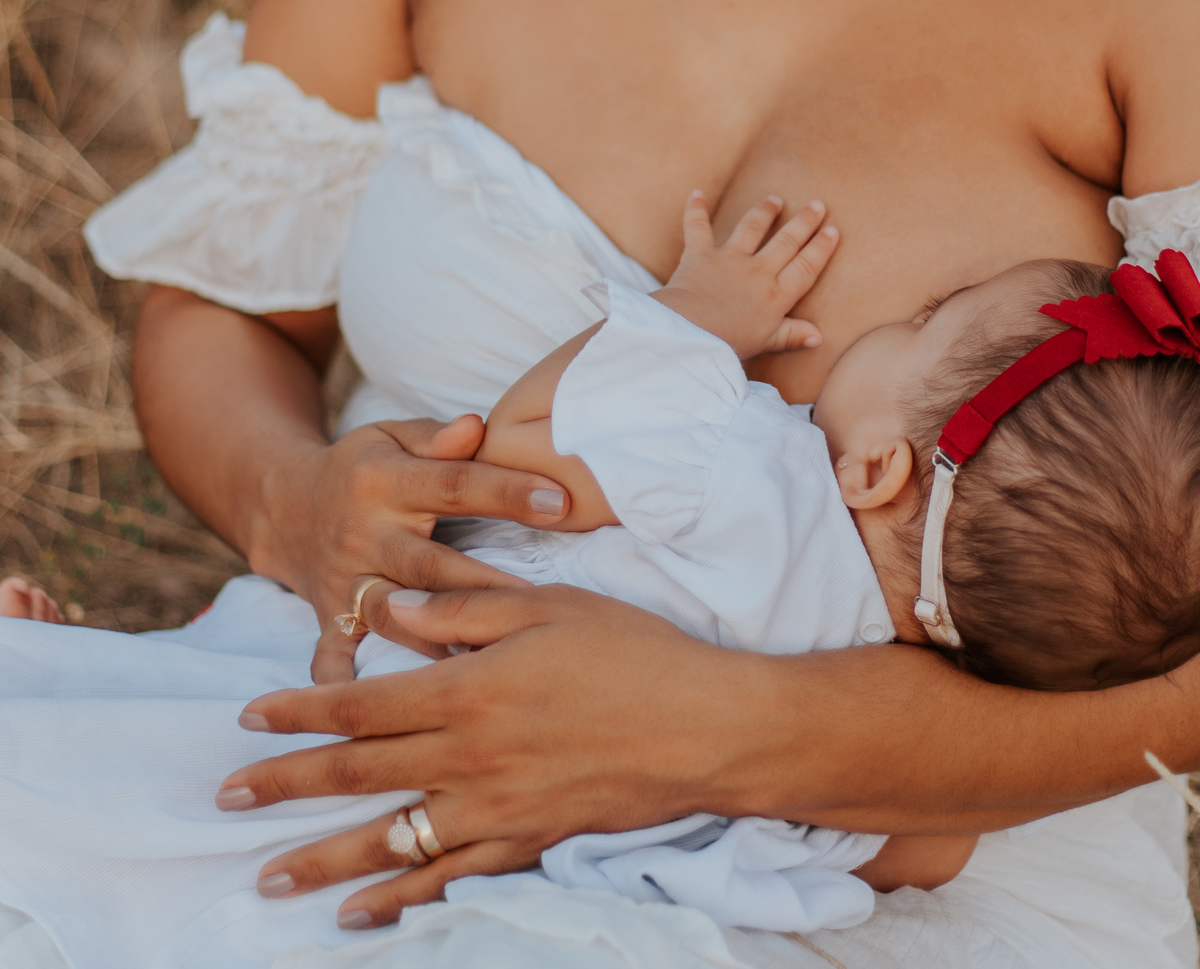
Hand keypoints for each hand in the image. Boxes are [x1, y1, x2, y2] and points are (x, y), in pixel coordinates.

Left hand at [223, 583, 759, 930]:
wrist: (706, 727)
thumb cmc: (631, 652)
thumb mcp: (546, 605)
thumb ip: (459, 609)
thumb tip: (385, 609)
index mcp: (469, 687)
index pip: (362, 703)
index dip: (301, 712)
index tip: (248, 720)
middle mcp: (470, 755)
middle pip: (360, 774)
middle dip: (286, 785)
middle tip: (225, 796)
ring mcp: (497, 808)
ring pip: (392, 839)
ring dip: (324, 858)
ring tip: (268, 878)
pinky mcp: (528, 841)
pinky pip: (450, 878)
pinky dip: (401, 900)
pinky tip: (360, 915)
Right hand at [264, 415, 571, 682]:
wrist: (284, 507)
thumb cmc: (361, 467)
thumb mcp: (391, 436)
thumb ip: (436, 437)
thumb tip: (478, 426)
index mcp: (383, 481)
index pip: (453, 484)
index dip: (505, 491)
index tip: (558, 500)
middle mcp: (363, 535)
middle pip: (428, 563)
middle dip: (482, 580)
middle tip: (537, 597)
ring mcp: (345, 583)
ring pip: (394, 617)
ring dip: (436, 641)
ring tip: (489, 662)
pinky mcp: (328, 619)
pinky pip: (334, 659)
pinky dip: (350, 688)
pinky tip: (386, 714)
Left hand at [655, 192, 838, 358]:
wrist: (691, 333)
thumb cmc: (728, 342)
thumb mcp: (766, 341)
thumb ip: (792, 335)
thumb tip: (820, 337)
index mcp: (775, 295)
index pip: (805, 267)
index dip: (821, 248)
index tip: (833, 231)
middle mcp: (757, 271)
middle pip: (786, 242)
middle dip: (804, 222)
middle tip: (817, 205)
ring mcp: (730, 259)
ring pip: (752, 227)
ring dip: (765, 211)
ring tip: (775, 199)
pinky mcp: (701, 254)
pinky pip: (698, 227)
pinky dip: (696, 210)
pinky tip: (698, 194)